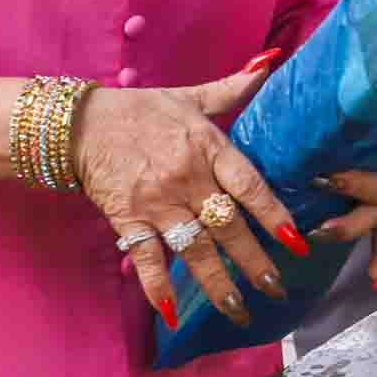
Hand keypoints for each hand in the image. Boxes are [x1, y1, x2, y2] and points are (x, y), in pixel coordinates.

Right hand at [74, 60, 302, 330]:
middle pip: (227, 226)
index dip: (274, 213)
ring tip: (239, 309)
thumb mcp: (190, 97)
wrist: (80, 124)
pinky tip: (172, 313)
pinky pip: (146, 258)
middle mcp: (187, 179)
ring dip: (217, 282)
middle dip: (254, 261)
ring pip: (194, 248)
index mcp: (208, 148)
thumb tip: (270, 64)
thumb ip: (232, 89)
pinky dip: (158, 286)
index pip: (249, 185)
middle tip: (277, 287)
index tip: (296, 240)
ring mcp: (157, 203)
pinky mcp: (127, 220)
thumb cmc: (141, 111)